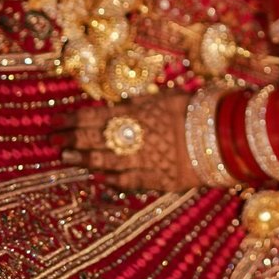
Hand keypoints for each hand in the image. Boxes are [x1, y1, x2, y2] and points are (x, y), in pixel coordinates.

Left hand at [61, 90, 201, 191]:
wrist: (226, 135)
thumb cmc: (198, 109)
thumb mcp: (167, 97)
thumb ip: (141, 103)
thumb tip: (121, 105)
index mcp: (134, 116)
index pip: (91, 118)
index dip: (70, 120)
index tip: (55, 121)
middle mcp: (132, 140)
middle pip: (92, 140)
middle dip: (70, 140)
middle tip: (52, 141)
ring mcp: (143, 162)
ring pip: (105, 162)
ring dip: (84, 160)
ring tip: (69, 158)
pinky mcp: (156, 180)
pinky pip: (128, 181)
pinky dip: (113, 180)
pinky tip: (102, 179)